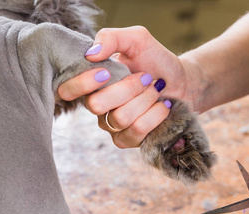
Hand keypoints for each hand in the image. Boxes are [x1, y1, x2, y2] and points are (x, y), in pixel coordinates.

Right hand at [58, 26, 187, 147]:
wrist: (182, 81)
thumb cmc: (156, 60)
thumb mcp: (136, 39)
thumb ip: (111, 38)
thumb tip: (91, 54)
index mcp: (91, 82)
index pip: (66, 90)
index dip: (83, 83)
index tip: (107, 71)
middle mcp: (96, 105)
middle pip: (96, 105)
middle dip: (128, 88)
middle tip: (146, 77)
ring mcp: (111, 126)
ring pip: (120, 118)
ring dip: (145, 99)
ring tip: (156, 90)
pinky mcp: (127, 140)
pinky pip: (136, 131)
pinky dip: (155, 114)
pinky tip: (162, 105)